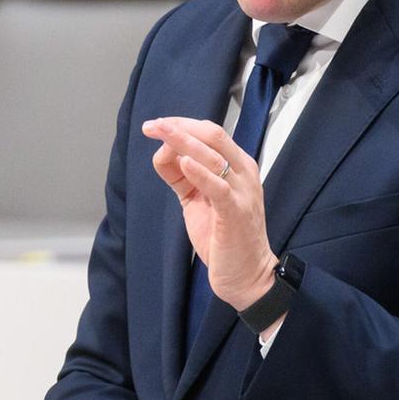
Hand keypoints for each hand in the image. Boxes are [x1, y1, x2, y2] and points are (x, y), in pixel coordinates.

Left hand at [141, 116, 277, 309]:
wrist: (246, 275)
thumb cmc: (224, 236)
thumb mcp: (200, 199)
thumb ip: (185, 176)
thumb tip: (164, 154)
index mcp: (238, 167)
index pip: (211, 133)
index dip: (182, 124)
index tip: (156, 125)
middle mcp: (244, 173)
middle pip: (213, 136)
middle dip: (179, 127)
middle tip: (152, 126)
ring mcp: (242, 192)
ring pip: (213, 156)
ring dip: (182, 141)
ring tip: (160, 133)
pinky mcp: (236, 212)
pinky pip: (219, 187)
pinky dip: (200, 172)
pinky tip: (183, 163)